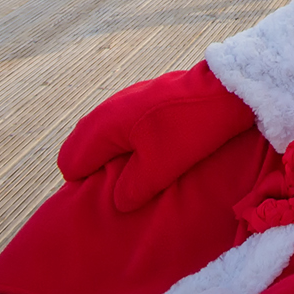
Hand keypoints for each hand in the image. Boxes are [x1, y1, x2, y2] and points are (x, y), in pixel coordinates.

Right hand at [57, 63, 257, 210]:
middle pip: (81, 145)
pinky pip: (119, 126)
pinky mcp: (143, 99)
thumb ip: (132, 189)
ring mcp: (125, 100)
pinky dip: (122, 142)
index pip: (71, 162)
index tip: (103, 197)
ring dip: (107, 155)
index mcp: (104, 126)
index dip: (83, 183)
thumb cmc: (189, 129)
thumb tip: (117, 203)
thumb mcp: (160, 168)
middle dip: (90, 169)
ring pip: (101, 134)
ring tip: (129, 176)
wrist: (222, 90)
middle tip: (113, 189)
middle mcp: (108, 110)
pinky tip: (143, 153)